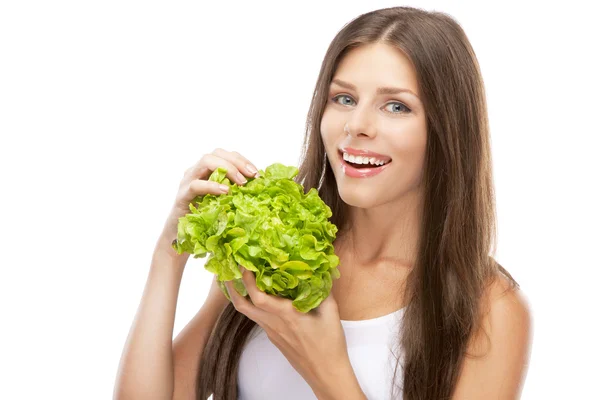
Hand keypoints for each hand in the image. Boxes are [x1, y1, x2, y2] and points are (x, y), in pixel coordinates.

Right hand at [163, 148, 258, 237]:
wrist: (181, 235)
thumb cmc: (204, 216)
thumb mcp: (223, 201)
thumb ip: (235, 191)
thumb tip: (258, 187)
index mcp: (208, 170)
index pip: (226, 155)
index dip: (243, 160)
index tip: (257, 173)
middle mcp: (197, 170)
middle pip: (217, 153)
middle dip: (237, 162)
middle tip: (252, 176)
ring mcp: (188, 180)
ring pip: (206, 161)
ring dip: (227, 169)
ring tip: (241, 183)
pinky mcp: (182, 195)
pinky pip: (196, 185)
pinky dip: (212, 186)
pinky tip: (225, 191)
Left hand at [224, 265, 352, 394]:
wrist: (325, 373)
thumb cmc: (330, 345)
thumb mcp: (331, 313)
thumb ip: (323, 290)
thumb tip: (319, 270)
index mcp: (287, 316)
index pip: (258, 297)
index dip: (247, 280)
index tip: (244, 264)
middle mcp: (274, 324)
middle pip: (242, 306)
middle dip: (232, 287)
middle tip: (228, 270)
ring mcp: (272, 332)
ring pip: (248, 313)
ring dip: (239, 296)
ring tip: (239, 279)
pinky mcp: (274, 337)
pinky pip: (258, 318)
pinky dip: (253, 305)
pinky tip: (260, 296)